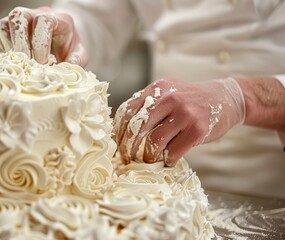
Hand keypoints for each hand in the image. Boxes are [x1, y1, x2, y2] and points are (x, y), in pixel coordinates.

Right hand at [0, 6, 86, 65]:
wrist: (61, 40)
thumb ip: (76, 62)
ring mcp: (21, 19)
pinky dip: (2, 45)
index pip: (44, 20)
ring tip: (20, 62)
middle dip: (21, 44)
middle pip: (19, 16)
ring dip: (10, 45)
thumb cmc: (69, 47)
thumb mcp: (79, 55)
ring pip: (5, 23)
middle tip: (27, 64)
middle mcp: (36, 14)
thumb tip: (65, 70)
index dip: (40, 41)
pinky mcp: (9, 26)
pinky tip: (15, 58)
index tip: (42, 61)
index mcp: (56, 18)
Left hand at [113, 78, 245, 165]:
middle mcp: (168, 99)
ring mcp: (183, 113)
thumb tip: (122, 131)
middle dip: (128, 147)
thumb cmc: (190, 101)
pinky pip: (173, 152)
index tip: (116, 145)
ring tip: (148, 160)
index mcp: (155, 89)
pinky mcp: (196, 129)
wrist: (226, 99)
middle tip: (127, 158)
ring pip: (154, 142)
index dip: (118, 132)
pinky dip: (167, 160)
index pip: (127, 111)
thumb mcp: (167, 94)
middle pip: (137, 127)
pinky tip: (168, 160)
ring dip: (148, 156)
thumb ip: (147, 106)